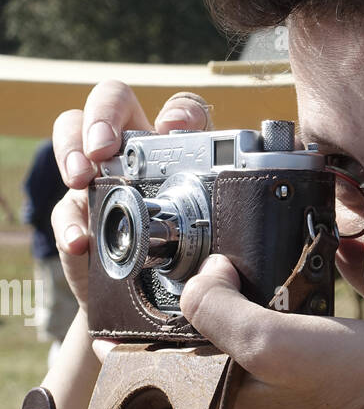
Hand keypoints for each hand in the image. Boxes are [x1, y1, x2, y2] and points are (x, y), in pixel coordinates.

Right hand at [50, 81, 211, 318]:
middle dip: (104, 115)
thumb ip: (232, 223)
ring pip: (73, 132)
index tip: (173, 130)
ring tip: (81, 178)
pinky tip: (81, 240)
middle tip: (104, 148)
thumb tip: (254, 225)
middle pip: (113, 101)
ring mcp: (101, 179)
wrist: (157, 307)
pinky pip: (64, 207)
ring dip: (72, 148)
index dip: (178, 113)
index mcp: (179, 153)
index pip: (180, 111)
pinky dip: (70, 222)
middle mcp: (136, 155)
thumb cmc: (195, 263)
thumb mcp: (219, 242)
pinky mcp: (76, 214)